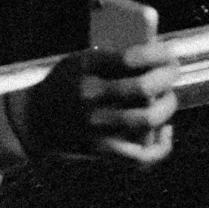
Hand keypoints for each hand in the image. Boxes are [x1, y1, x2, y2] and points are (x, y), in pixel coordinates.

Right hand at [23, 42, 179, 165]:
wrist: (35, 120)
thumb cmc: (66, 84)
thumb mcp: (80, 61)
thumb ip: (113, 59)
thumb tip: (157, 58)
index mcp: (86, 69)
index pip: (131, 58)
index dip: (158, 54)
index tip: (169, 52)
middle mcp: (92, 97)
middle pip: (144, 88)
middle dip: (168, 77)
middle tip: (173, 71)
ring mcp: (97, 126)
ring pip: (148, 119)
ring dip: (167, 106)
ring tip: (168, 98)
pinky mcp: (102, 150)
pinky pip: (142, 155)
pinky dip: (161, 145)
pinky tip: (165, 130)